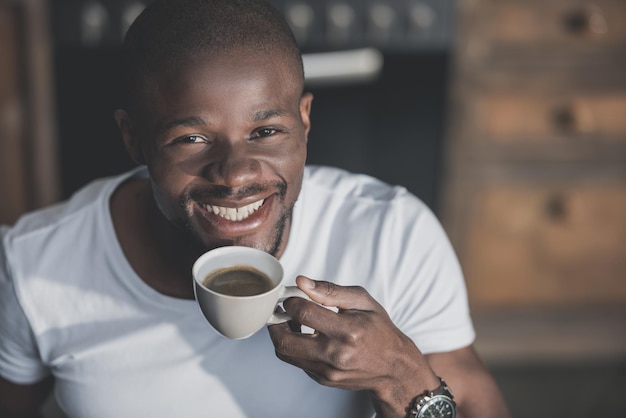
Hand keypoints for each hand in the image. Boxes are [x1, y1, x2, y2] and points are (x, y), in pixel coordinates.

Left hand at [267, 276, 439, 417]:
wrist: (393, 367)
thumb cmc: (379, 330)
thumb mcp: (362, 301)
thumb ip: (330, 290)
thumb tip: (301, 282)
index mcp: (347, 330)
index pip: (303, 312)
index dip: (291, 300)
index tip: (293, 296)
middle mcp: (335, 354)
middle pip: (284, 339)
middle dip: (276, 321)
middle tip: (281, 311)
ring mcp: (328, 370)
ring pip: (285, 353)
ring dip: (281, 334)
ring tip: (292, 322)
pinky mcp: (323, 379)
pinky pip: (296, 362)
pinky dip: (294, 347)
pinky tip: (306, 336)